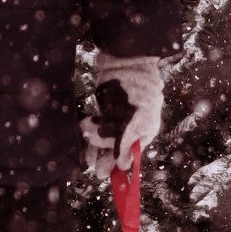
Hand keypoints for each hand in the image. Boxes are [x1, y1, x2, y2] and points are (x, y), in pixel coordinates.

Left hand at [83, 56, 164, 178]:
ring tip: (86, 128)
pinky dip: (90, 128)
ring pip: (104, 137)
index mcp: (146, 130)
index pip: (131, 154)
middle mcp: (133, 127)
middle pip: (116, 147)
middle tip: (92, 161)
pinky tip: (84, 126)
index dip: (117, 163)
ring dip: (94, 138)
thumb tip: (123, 166)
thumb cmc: (137, 88)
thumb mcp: (137, 117)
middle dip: (103, 153)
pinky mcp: (106, 110)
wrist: (126, 60)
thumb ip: (128, 141)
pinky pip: (97, 125)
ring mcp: (119, 118)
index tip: (104, 172)